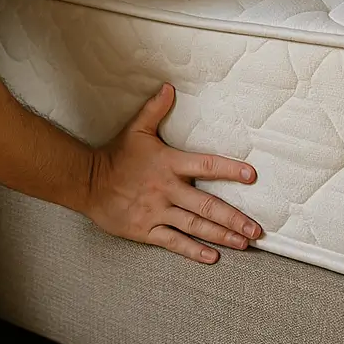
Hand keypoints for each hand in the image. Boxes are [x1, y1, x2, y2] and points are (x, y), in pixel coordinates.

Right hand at [85, 83, 262, 262]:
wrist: (86, 182)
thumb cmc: (115, 156)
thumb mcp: (135, 129)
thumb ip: (155, 109)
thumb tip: (170, 87)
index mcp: (168, 163)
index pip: (206, 165)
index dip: (230, 170)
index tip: (252, 176)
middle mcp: (166, 189)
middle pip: (207, 205)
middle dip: (234, 218)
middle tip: (257, 230)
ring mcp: (156, 211)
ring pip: (195, 226)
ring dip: (222, 236)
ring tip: (244, 243)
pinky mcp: (146, 229)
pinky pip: (174, 242)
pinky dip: (193, 251)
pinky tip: (212, 257)